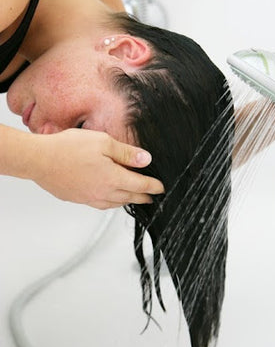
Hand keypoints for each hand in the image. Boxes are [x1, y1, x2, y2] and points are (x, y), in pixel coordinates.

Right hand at [29, 129, 163, 208]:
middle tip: (152, 196)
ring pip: (116, 203)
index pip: (141, 185)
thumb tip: (146, 160)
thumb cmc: (68, 148)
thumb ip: (126, 153)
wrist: (40, 160)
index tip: (161, 187)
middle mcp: (104, 192)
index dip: (154, 186)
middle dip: (144, 197)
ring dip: (128, 201)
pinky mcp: (78, 199)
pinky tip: (109, 198)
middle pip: (130, 197)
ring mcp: (90, 198)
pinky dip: (111, 202)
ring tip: (133, 197)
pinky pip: (101, 204)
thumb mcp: (102, 142)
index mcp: (113, 178)